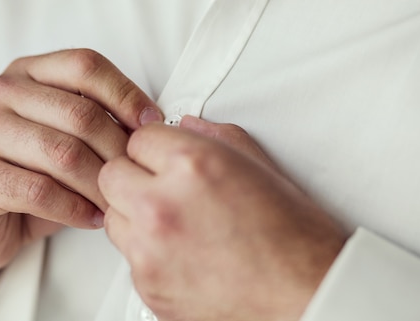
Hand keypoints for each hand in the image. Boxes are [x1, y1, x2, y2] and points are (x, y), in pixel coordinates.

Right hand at [0, 49, 161, 320]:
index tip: (152, 125)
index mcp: (24, 72)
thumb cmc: (28, 176)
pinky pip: (40, 190)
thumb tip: (151, 125)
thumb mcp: (62, 137)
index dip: (126, 94)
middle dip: (118, 150)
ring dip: (100, 185)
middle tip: (137, 176)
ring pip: (63, 153)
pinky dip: (76, 208)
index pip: (85, 65)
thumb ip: (95, 121)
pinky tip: (91, 217)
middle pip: (79, 113)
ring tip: (118, 203)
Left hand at [99, 116, 346, 320]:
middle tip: (160, 185)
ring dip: (134, 213)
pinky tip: (181, 251)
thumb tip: (185, 126)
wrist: (307, 293)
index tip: (163, 157)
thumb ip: (213, 136)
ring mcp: (150, 251)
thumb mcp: (259, 164)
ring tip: (173, 221)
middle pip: (111, 174)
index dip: (155, 147)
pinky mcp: (148, 286)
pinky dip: (146, 252)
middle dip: (134, 175)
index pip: (138, 138)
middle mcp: (162, 206)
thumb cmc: (293, 236)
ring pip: (113, 215)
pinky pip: (128, 256)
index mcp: (191, 165)